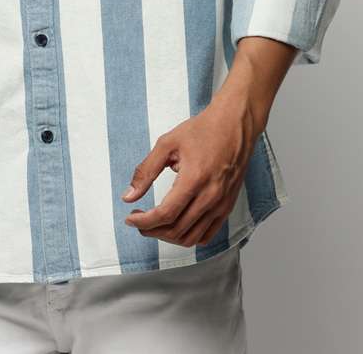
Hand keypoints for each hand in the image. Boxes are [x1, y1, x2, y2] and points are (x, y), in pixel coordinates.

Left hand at [120, 92, 259, 247]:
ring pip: (191, 237)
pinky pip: (207, 234)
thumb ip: (146, 171)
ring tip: (154, 224)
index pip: (165, 214)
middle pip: (177, 229)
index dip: (144, 221)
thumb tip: (128, 197)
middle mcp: (211, 196)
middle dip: (152, 230)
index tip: (129, 218)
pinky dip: (188, 237)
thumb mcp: (167, 143)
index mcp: (194, 179)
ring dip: (168, 236)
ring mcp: (221, 204)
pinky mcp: (227, 206)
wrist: (234, 124)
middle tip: (138, 222)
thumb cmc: (202, 130)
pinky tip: (176, 225)